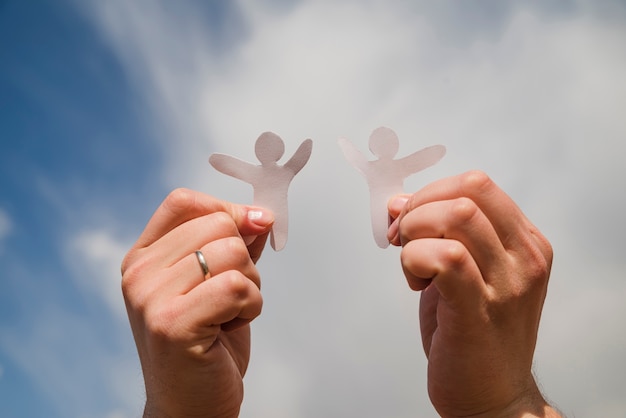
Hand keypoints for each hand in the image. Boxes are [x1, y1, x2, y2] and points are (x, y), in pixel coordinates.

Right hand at [121, 189, 273, 417]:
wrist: (191, 406)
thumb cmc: (208, 343)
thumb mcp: (219, 282)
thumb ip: (235, 244)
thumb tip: (260, 214)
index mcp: (143, 257)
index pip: (184, 202)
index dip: (226, 209)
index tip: (252, 229)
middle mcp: (139, 273)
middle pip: (218, 224)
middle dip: (245, 258)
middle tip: (231, 296)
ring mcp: (150, 298)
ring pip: (233, 252)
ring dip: (250, 285)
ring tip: (229, 314)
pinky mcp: (172, 323)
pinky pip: (236, 286)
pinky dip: (251, 305)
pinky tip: (231, 327)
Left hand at [388, 171, 559, 417]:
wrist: (492, 396)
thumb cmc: (474, 332)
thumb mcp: (465, 271)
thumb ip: (438, 234)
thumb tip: (397, 202)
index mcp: (525, 243)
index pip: (477, 184)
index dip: (431, 193)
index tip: (407, 219)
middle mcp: (524, 258)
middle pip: (467, 192)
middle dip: (419, 208)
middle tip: (403, 239)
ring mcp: (507, 284)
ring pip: (456, 216)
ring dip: (416, 232)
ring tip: (414, 266)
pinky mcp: (479, 310)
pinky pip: (444, 257)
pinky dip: (415, 259)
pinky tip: (416, 283)